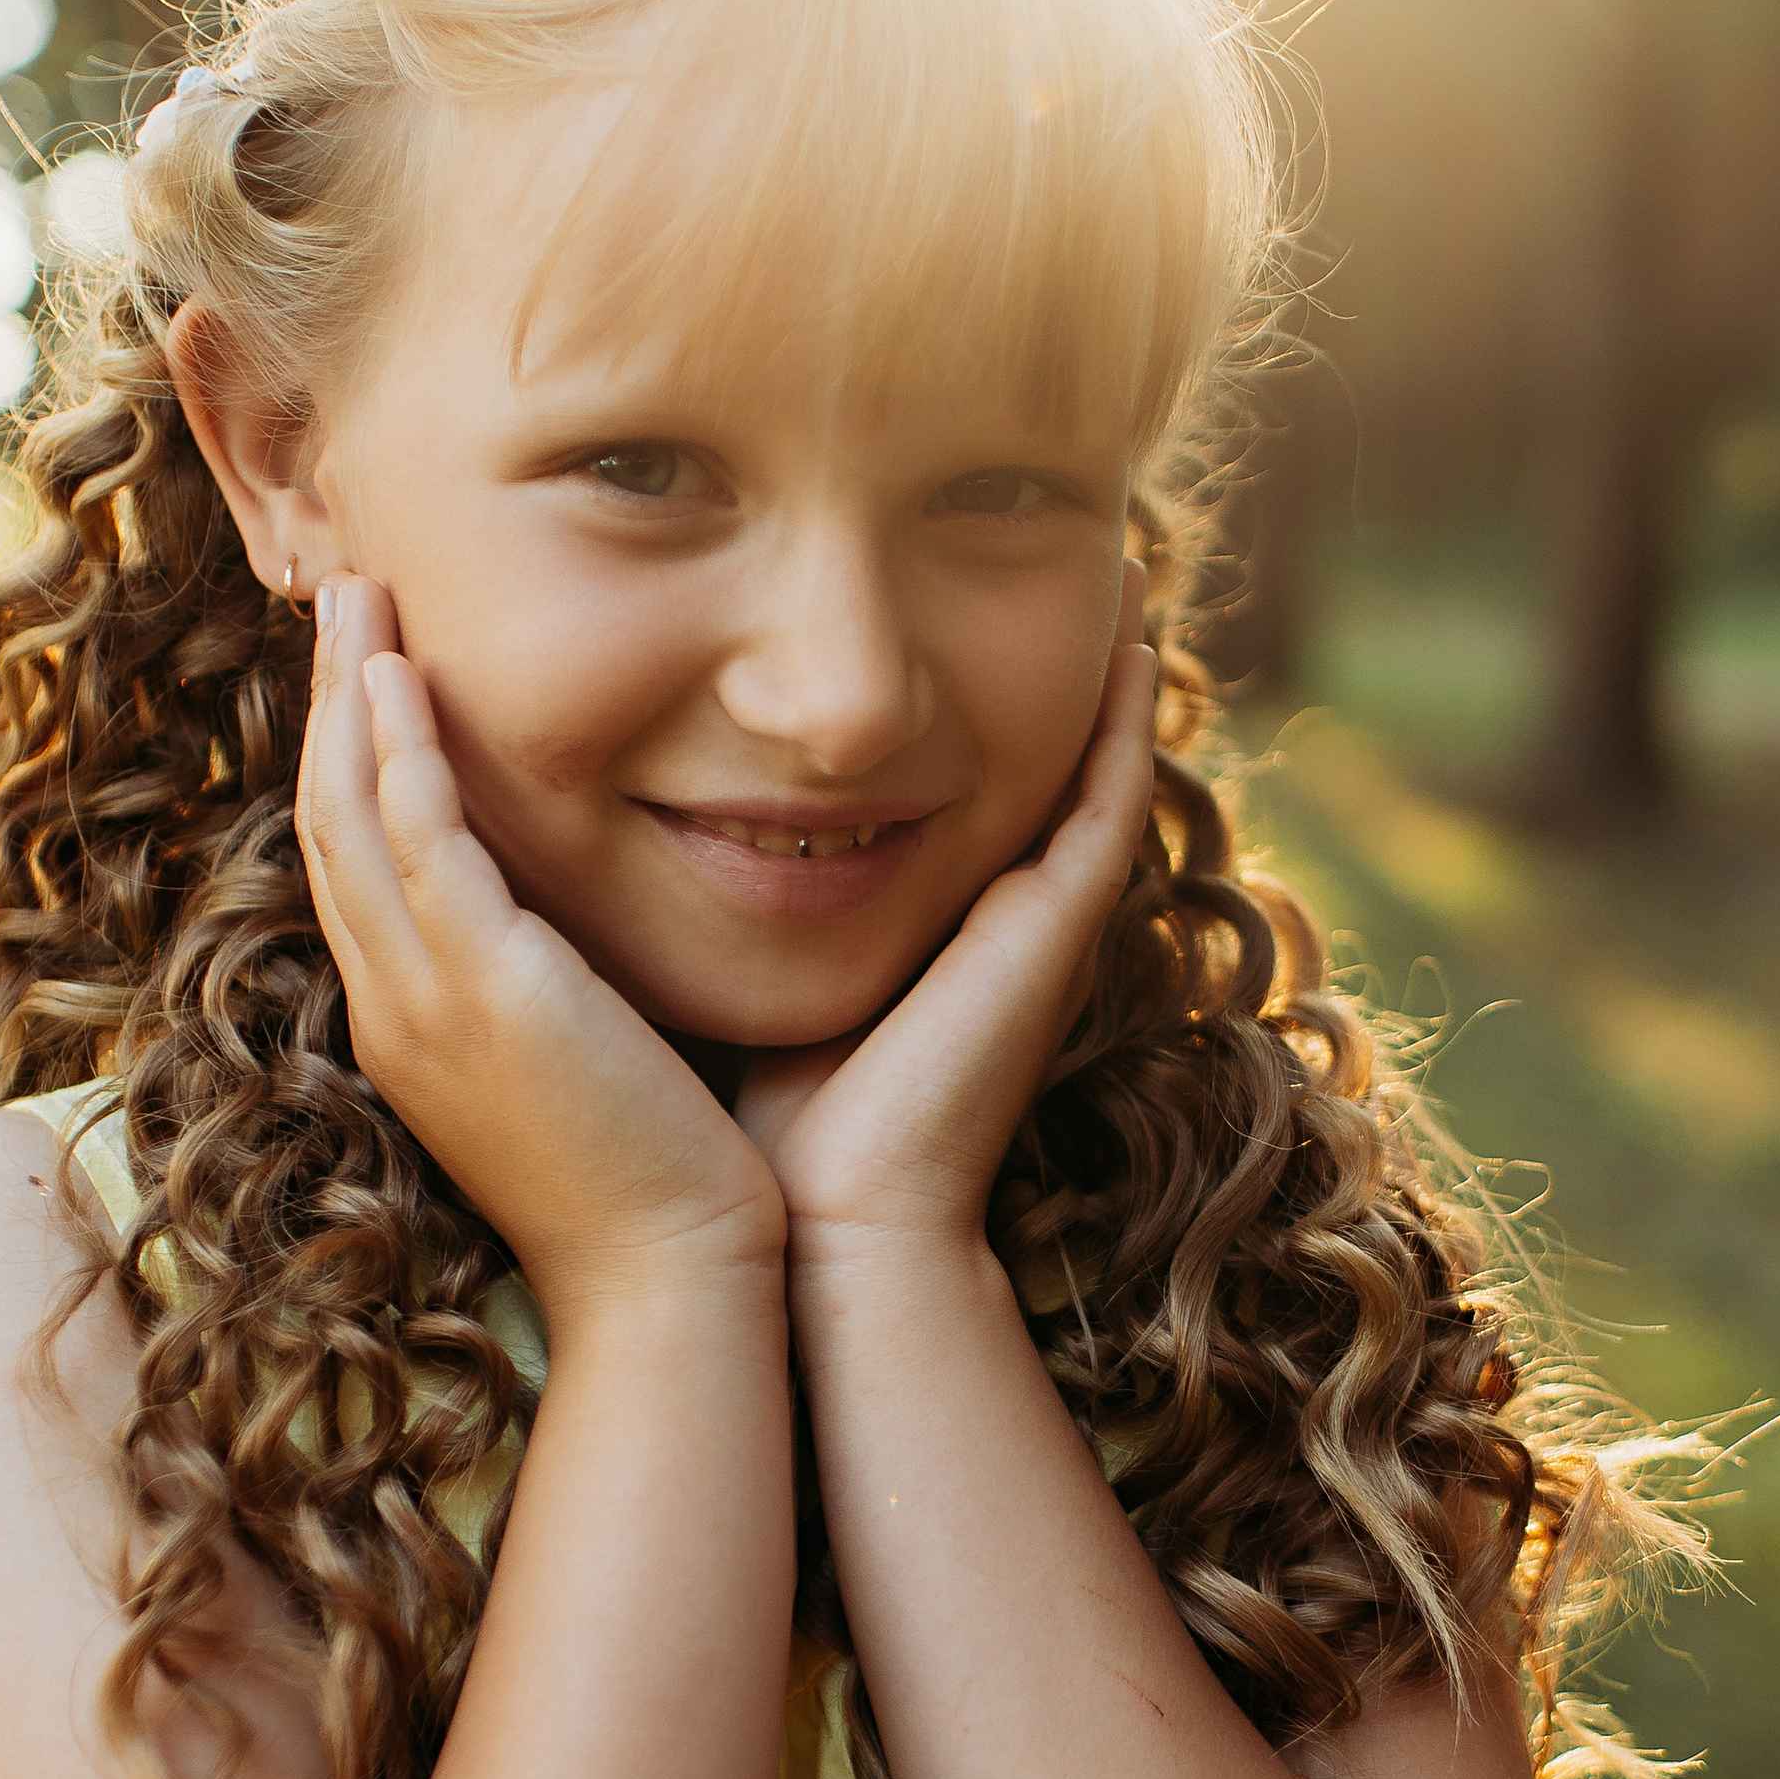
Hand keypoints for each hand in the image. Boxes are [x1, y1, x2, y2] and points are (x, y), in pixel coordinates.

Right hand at [296, 580, 785, 1313]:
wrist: (672, 1283)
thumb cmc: (653, 1186)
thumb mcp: (575, 1069)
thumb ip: (549, 991)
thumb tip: (573, 932)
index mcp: (409, 1025)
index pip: (354, 864)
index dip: (350, 758)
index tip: (369, 669)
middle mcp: (392, 1005)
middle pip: (328, 821)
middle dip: (330, 702)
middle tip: (342, 596)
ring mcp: (423, 999)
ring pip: (350, 814)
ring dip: (350, 695)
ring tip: (358, 595)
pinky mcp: (483, 989)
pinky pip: (417, 840)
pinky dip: (399, 750)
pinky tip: (403, 675)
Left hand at [733, 566, 1158, 1267]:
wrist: (830, 1226)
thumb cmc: (767, 1137)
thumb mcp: (745, 988)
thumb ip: (722, 922)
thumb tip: (645, 854)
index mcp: (928, 929)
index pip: (955, 791)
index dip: (958, 709)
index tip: (942, 627)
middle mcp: (998, 916)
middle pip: (1033, 762)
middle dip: (1034, 667)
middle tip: (1045, 553)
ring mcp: (1041, 920)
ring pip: (1092, 764)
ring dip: (1107, 671)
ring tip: (1116, 557)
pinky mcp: (1061, 925)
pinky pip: (1112, 796)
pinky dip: (1128, 715)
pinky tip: (1134, 632)